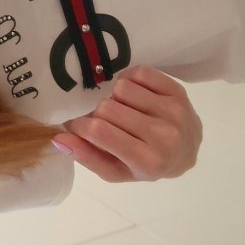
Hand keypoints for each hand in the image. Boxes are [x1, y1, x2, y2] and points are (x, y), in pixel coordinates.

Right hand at [52, 65, 202, 182]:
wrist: (186, 153)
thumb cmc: (144, 165)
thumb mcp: (115, 172)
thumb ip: (86, 157)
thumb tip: (59, 138)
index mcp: (147, 162)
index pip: (100, 132)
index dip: (81, 125)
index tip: (78, 126)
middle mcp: (164, 136)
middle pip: (108, 108)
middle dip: (99, 113)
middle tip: (106, 122)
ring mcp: (173, 111)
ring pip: (122, 88)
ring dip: (116, 98)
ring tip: (123, 109)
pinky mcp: (178, 91)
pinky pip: (140, 73)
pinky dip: (130, 80)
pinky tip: (134, 96)